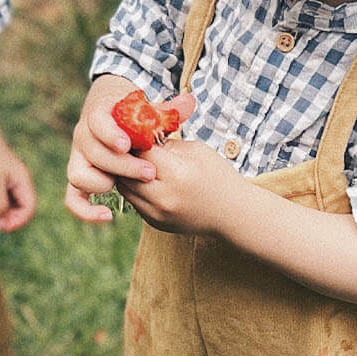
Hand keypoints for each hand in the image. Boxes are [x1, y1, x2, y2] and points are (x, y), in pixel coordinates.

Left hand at [0, 126, 36, 230]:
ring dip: (0, 217)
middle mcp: (18, 182)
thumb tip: (1, 222)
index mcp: (23, 182)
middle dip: (8, 220)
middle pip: (20, 209)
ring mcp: (6, 181)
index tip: (1, 227)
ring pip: (9, 206)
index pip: (29, 209)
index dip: (18, 221)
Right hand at [66, 76, 194, 223]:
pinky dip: (85, 210)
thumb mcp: (148, 109)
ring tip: (129, 184)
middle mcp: (83, 137)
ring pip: (79, 174)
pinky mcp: (81, 178)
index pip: (97, 122)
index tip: (127, 144)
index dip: (110, 134)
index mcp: (98, 115)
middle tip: (148, 172)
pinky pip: (73, 198)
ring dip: (102, 182)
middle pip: (93, 152)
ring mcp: (79, 159)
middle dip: (121, 164)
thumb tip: (189, 102)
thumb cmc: (132, 115)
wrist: (109, 118)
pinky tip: (107, 216)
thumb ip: (167, 109)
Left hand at [116, 136, 241, 235]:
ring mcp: (157, 213)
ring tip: (138, 163)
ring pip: (124, 188)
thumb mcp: (196, 150)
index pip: (140, 151)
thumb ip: (166, 144)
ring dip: (127, 174)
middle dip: (126, 157)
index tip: (136, 132)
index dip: (135, 139)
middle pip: (126, 171)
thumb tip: (140, 137)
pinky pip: (133, 201)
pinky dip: (135, 189)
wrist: (232, 212)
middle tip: (131, 146)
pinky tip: (147, 180)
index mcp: (176, 173)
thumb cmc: (217, 176)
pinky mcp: (154, 223)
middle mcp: (163, 196)